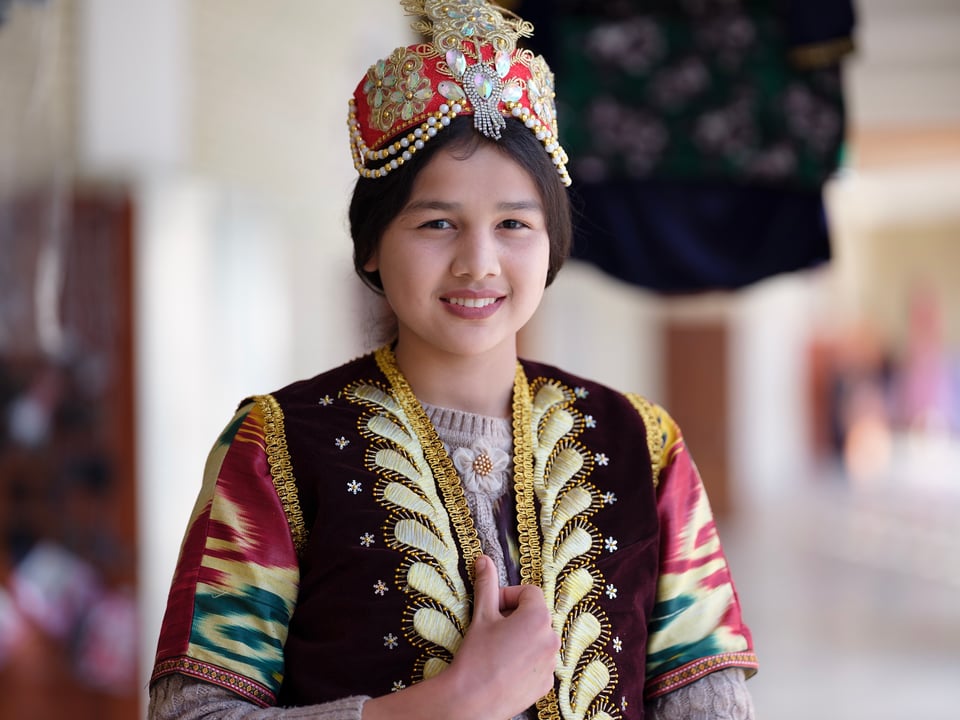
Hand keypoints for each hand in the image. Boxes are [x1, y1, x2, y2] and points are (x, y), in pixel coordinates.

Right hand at [361, 555, 559, 719]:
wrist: (472, 701)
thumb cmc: (477, 656)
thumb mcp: (481, 615)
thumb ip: (486, 584)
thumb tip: (484, 559)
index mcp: (539, 617)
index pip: (529, 592)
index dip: (508, 597)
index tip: (492, 608)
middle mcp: (552, 639)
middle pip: (535, 615)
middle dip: (515, 617)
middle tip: (492, 629)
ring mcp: (552, 664)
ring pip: (537, 638)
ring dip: (520, 638)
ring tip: (497, 649)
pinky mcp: (546, 684)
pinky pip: (539, 662)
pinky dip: (524, 660)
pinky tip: (504, 667)